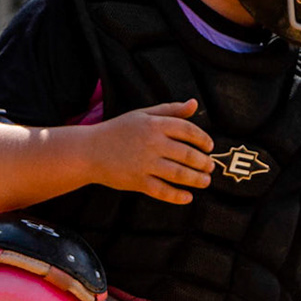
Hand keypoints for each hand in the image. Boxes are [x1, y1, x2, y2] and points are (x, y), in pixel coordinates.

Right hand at [89, 99, 213, 205]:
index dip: (204, 140)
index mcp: (155, 124)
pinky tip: (188, 197)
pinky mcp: (138, 182)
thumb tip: (194, 103)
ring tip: (205, 181)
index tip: (210, 147)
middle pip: (188, 154)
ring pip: (180, 174)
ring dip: (197, 180)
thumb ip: (170, 110)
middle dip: (204, 163)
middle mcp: (152, 143)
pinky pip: (163, 191)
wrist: (89, 151)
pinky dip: (178, 196)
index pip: (189, 131)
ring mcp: (145, 164)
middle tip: (211, 167)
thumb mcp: (143, 114)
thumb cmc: (118, 130)